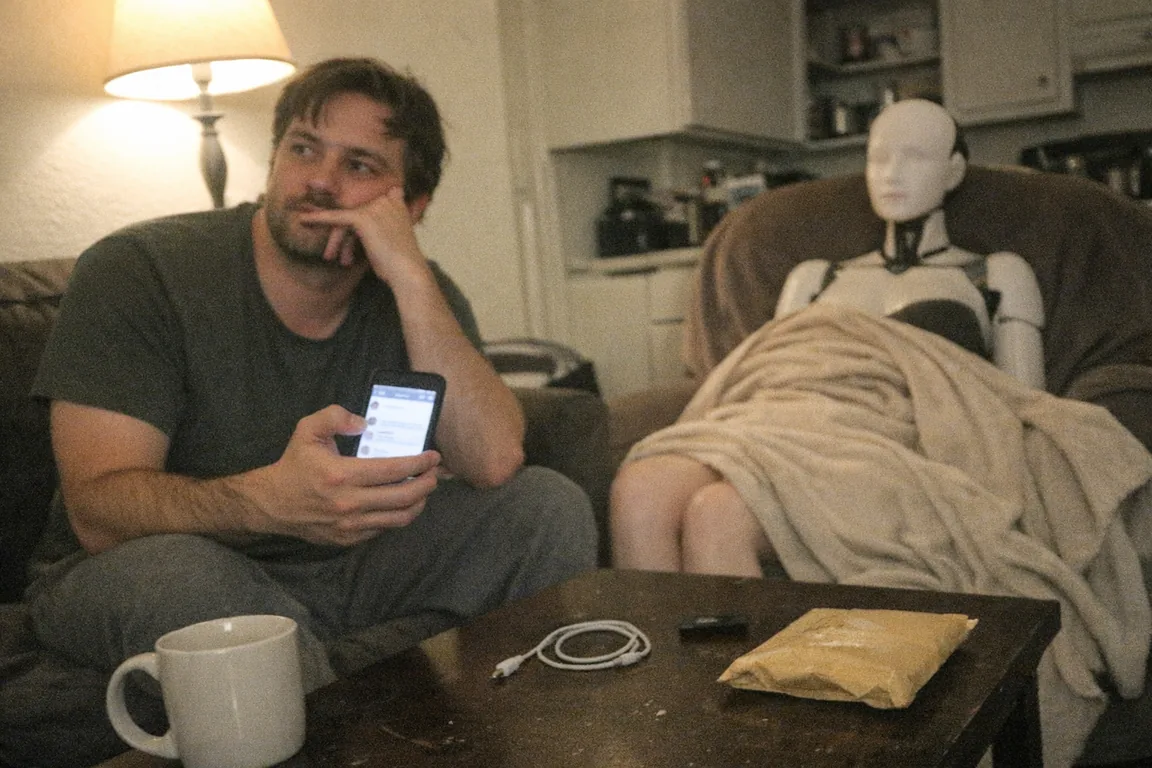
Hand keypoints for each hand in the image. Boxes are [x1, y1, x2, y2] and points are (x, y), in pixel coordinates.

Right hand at [250, 404, 440, 545]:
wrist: (273, 504)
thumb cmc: (295, 464)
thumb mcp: (308, 430)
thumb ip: (335, 416)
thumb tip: (365, 422)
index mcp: (342, 475)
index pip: (394, 470)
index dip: (419, 463)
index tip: (433, 456)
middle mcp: (349, 503)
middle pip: (404, 497)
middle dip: (427, 484)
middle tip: (435, 473)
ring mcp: (350, 525)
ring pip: (399, 518)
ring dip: (419, 503)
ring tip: (425, 489)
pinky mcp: (348, 538)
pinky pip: (383, 528)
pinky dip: (398, 516)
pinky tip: (401, 503)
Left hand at [297, 187, 427, 285]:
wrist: (408, 272)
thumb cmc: (399, 265)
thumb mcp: (391, 242)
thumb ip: (378, 228)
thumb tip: (360, 231)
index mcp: (396, 204)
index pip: (368, 206)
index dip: (354, 219)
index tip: (340, 224)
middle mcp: (387, 200)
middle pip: (355, 214)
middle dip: (344, 236)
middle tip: (335, 254)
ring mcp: (376, 208)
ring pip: (345, 220)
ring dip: (336, 240)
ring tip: (330, 257)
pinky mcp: (364, 218)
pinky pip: (336, 217)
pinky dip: (319, 219)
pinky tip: (304, 220)